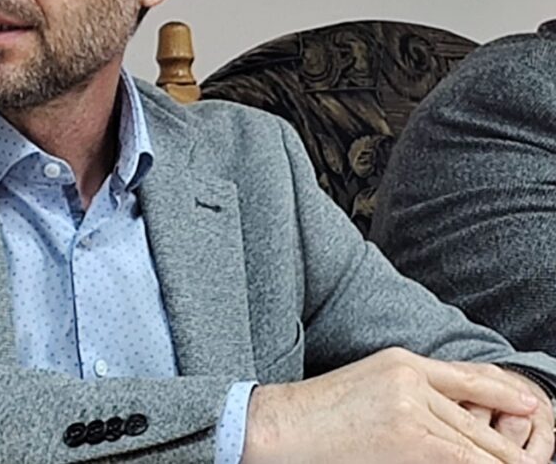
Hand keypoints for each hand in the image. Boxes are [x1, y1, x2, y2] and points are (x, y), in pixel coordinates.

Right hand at [241, 347, 546, 463]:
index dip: (505, 392)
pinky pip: (464, 458)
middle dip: (508, 444)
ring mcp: (413, 407)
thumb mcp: (367, 385)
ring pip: (477, 442)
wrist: (283, 426)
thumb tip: (451, 415)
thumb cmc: (318, 414)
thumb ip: (410, 392)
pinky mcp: (411, 438)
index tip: (532, 405)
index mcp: (401, 361)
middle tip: (533, 458)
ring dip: (502, 462)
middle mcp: (412, 377)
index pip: (469, 376)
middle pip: (479, 414)